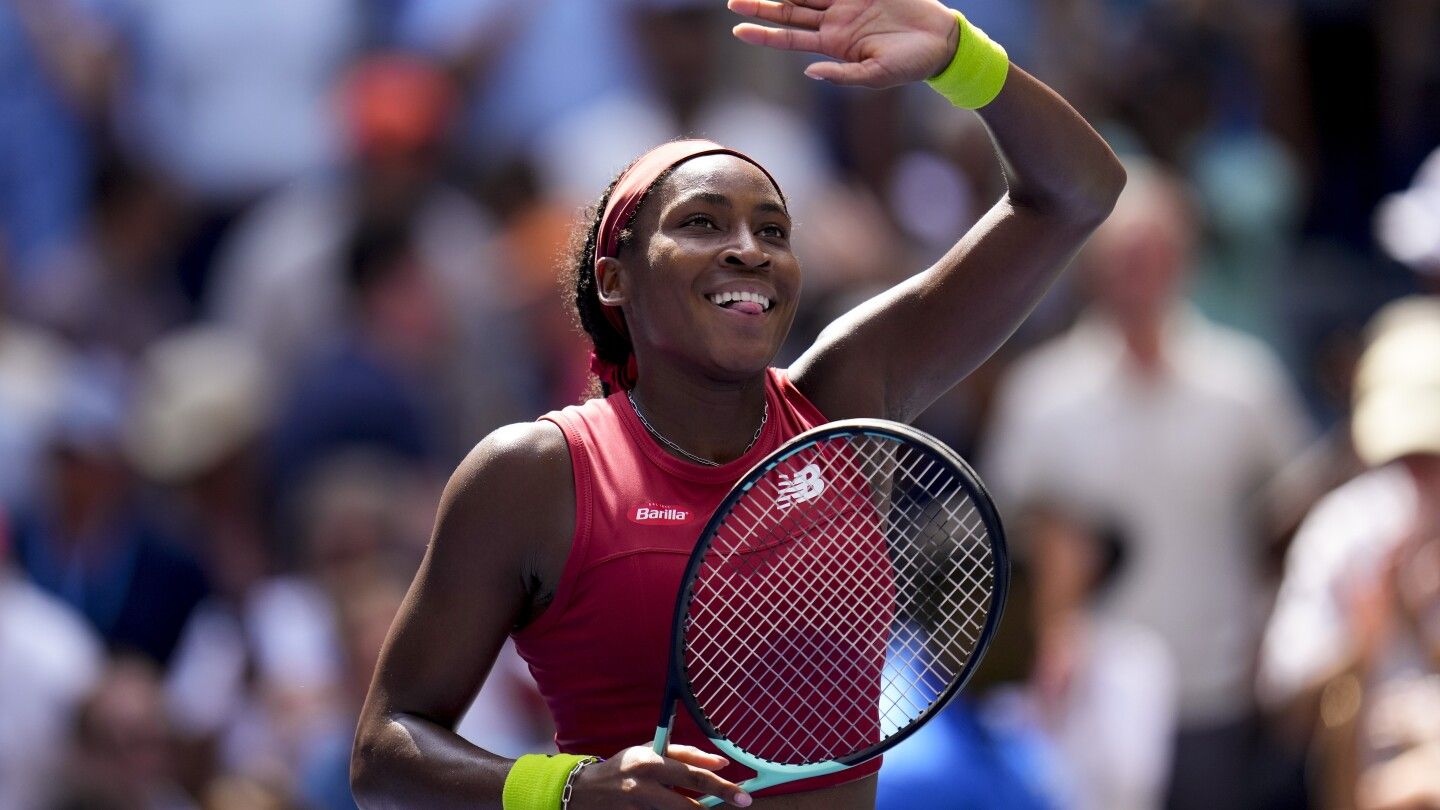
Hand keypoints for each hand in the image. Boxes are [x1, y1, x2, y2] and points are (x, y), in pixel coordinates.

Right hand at [569, 745, 752, 808]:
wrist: (584, 791)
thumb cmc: (625, 766)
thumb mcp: (652, 751)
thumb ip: (687, 755)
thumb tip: (721, 764)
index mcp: (650, 762)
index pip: (693, 775)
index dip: (722, 787)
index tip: (744, 796)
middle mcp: (643, 787)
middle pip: (688, 806)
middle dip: (713, 808)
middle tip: (739, 805)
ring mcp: (638, 809)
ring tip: (691, 804)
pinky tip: (670, 807)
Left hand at [728, 0, 959, 87]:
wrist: (941, 40)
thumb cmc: (910, 65)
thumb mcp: (875, 77)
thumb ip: (842, 76)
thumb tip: (810, 72)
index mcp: (834, 45)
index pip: (789, 39)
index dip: (763, 35)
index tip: (737, 31)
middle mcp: (834, 21)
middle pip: (789, 11)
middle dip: (761, 6)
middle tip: (732, 1)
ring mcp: (847, 2)